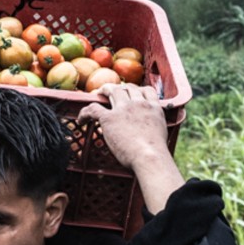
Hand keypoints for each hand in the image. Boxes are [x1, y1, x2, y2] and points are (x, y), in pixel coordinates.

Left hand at [78, 84, 183, 212]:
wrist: (149, 156)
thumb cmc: (156, 153)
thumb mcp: (162, 133)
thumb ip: (155, 127)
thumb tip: (150, 135)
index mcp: (153, 107)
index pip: (147, 90)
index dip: (138, 90)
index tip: (132, 93)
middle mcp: (139, 104)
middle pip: (127, 88)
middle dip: (119, 88)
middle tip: (110, 92)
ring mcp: (123, 109)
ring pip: (112, 91)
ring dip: (103, 90)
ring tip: (96, 94)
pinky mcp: (109, 118)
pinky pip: (93, 108)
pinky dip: (84, 112)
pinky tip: (81, 120)